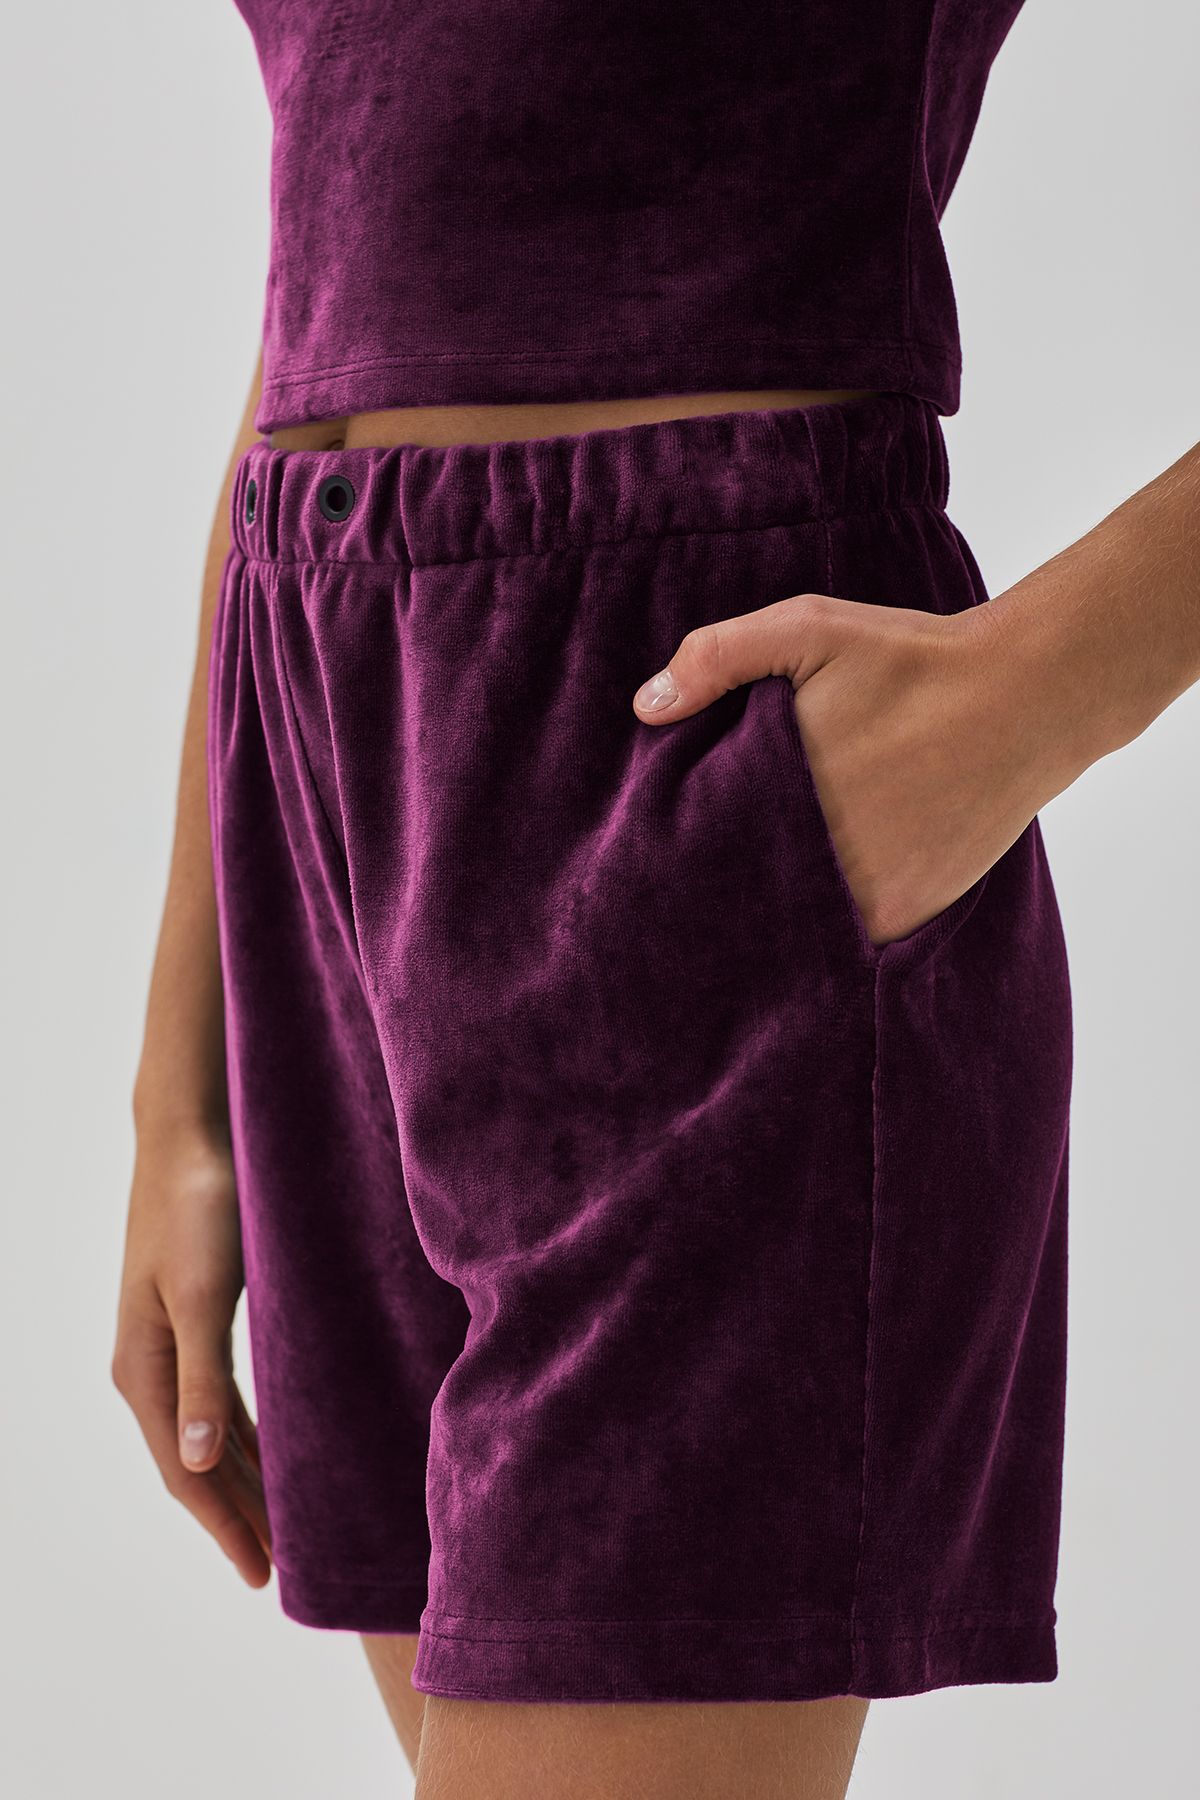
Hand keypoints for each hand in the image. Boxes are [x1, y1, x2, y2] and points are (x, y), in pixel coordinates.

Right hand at [112, 1126, 270, 1586]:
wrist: (192, 1136)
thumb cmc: (198, 1206)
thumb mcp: (202, 1294)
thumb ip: (201, 1378)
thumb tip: (195, 1464)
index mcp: (145, 1369)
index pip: (186, 1472)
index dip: (224, 1525)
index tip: (263, 1574)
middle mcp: (152, 1365)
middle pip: (196, 1463)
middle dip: (235, 1516)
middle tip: (280, 1567)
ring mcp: (172, 1342)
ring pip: (209, 1434)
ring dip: (242, 1480)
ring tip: (280, 1525)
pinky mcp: (197, 1317)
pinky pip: (221, 1398)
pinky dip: (245, 1434)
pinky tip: (272, 1448)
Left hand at [632, 592, 1053, 946]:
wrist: (1025, 698)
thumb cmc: (912, 659)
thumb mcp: (809, 628)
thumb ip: (719, 657)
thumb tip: (645, 709)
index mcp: (770, 797)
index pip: (696, 847)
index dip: (679, 850)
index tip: (663, 850)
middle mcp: (810, 860)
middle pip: (738, 893)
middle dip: (721, 885)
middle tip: (704, 879)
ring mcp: (858, 899)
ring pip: (788, 926)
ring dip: (774, 915)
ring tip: (758, 900)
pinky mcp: (900, 920)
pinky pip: (844, 942)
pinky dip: (829, 934)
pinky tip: (819, 908)